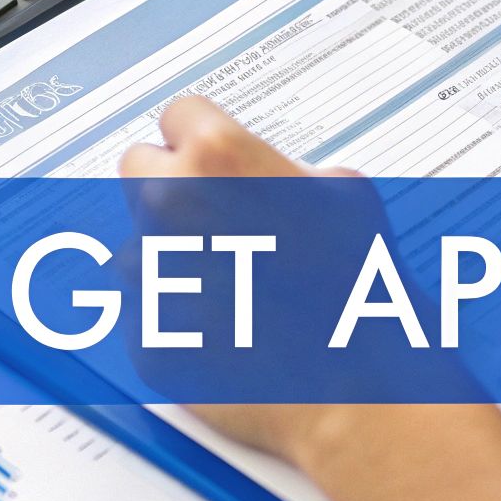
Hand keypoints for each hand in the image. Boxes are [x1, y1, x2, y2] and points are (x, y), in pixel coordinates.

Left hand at [119, 96, 353, 463]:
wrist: (357, 383)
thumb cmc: (361, 287)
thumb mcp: (345, 190)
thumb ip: (281, 168)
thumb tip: (260, 174)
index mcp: (217, 159)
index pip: (178, 116)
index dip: (204, 140)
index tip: (216, 161)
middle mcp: (170, 207)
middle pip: (138, 169)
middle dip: (172, 186)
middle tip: (218, 216)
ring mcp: (150, 274)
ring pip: (141, 244)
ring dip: (174, 257)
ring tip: (238, 283)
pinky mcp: (144, 334)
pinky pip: (149, 309)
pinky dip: (180, 314)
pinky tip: (231, 326)